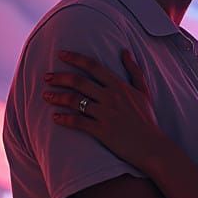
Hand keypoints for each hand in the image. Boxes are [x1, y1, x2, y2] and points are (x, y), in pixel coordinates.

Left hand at [43, 49, 163, 170]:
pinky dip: (64, 119)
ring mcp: (105, 114)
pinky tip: (55, 117)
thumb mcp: (143, 91)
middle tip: (46, 76)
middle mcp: (111, 97)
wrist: (152, 146)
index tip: (60, 54)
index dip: (75, 58)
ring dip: (57, 97)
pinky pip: (78, 122)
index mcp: (120, 86)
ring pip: (75, 101)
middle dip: (60, 77)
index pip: (94, 66)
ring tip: (46, 95)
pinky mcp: (101, 131)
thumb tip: (125, 51)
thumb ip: (134, 70)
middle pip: (79, 81)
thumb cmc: (147, 119)